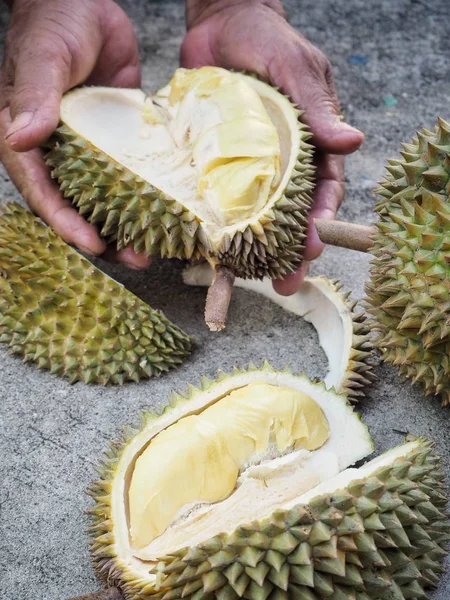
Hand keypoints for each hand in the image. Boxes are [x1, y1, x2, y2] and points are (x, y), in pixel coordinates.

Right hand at [0, 0, 149, 268]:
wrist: (86, 3)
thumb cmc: (55, 22)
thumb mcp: (44, 55)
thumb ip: (34, 94)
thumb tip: (20, 140)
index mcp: (25, 138)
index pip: (40, 190)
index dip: (64, 221)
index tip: (93, 244)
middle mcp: (55, 152)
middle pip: (74, 206)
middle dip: (101, 237)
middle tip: (135, 260)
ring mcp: (87, 151)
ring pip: (103, 200)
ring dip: (126, 227)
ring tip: (153, 252)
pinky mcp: (115, 143)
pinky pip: (128, 177)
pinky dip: (143, 199)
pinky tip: (164, 216)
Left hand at [181, 0, 363, 292]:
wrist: (220, 23)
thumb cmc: (266, 40)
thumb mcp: (296, 69)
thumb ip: (318, 107)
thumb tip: (352, 143)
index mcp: (311, 143)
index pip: (323, 189)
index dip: (321, 220)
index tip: (314, 246)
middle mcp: (282, 161)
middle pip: (291, 214)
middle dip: (290, 250)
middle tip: (284, 283)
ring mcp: (249, 164)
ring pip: (255, 214)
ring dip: (254, 249)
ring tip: (248, 280)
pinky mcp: (217, 161)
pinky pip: (217, 196)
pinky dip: (214, 222)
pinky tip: (207, 249)